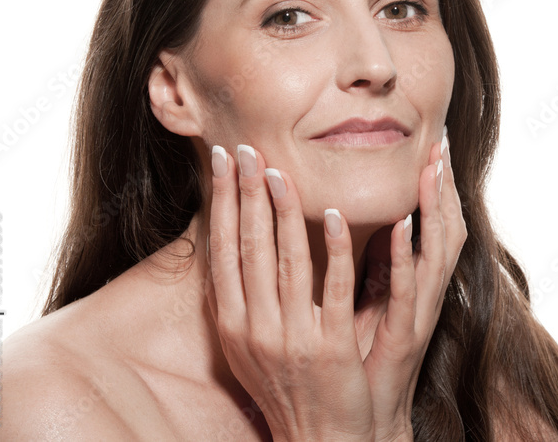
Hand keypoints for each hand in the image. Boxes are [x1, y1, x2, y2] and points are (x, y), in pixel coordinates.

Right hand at [204, 132, 463, 441]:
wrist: (320, 439)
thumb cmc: (283, 384)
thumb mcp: (249, 343)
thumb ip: (241, 296)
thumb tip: (229, 241)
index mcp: (233, 325)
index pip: (223, 250)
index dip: (222, 203)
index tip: (221, 160)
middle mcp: (255, 330)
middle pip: (249, 247)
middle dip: (246, 192)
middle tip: (246, 146)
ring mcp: (292, 340)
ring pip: (287, 261)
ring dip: (284, 210)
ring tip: (282, 169)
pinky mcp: (332, 348)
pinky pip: (335, 288)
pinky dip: (335, 249)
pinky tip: (335, 214)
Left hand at [359, 131, 465, 437]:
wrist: (362, 420)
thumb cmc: (358, 361)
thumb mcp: (359, 302)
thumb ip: (363, 264)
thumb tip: (344, 219)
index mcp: (416, 285)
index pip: (435, 225)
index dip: (439, 187)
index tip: (436, 146)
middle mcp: (424, 295)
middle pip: (446, 230)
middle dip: (445, 186)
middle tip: (443, 144)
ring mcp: (418, 315)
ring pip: (437, 253)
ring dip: (435, 209)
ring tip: (432, 169)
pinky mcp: (404, 335)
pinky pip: (408, 289)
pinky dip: (407, 256)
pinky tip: (403, 226)